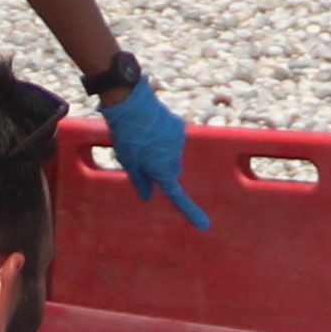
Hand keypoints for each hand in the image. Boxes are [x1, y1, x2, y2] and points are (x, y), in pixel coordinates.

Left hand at [101, 79, 211, 228]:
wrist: (131, 105)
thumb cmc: (126, 137)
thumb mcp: (128, 162)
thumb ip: (140, 180)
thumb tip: (147, 196)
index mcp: (162, 172)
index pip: (177, 197)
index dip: (190, 212)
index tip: (204, 226)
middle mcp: (175, 159)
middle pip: (171, 171)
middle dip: (160, 168)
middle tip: (140, 155)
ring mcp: (180, 142)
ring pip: (172, 154)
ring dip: (161, 150)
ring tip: (142, 136)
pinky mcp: (180, 127)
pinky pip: (174, 138)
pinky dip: (165, 137)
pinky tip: (150, 127)